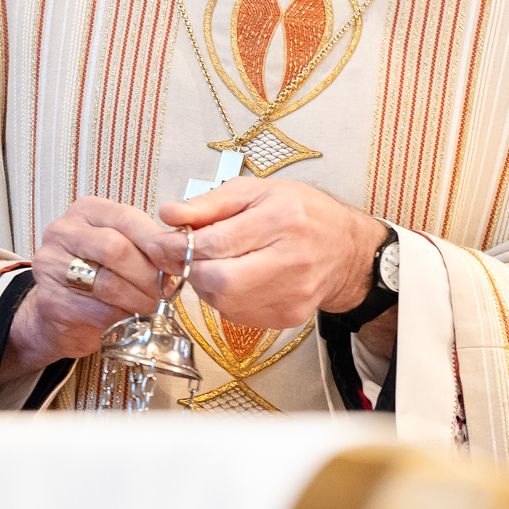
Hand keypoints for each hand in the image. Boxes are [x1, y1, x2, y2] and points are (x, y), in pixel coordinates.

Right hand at [3, 197, 173, 382]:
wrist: (57, 314)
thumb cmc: (96, 276)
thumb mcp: (120, 250)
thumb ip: (145, 246)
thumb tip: (179, 256)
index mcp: (87, 211)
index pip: (127, 218)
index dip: (156, 242)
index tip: (176, 262)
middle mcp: (63, 232)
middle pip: (116, 248)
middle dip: (147, 275)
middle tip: (164, 292)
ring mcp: (51, 265)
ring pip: (107, 282)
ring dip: (137, 299)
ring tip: (150, 306)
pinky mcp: (50, 300)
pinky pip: (96, 310)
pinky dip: (119, 317)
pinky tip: (127, 318)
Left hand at [152, 178, 386, 329]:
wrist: (347, 250)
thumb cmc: (302, 213)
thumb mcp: (257, 191)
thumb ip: (210, 204)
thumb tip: (169, 215)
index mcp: (281, 220)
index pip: (218, 242)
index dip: (181, 246)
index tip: (161, 242)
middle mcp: (290, 260)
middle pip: (220, 280)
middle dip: (191, 269)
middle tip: (181, 256)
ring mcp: (291, 294)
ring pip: (225, 302)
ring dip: (205, 285)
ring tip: (211, 264)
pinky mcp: (288, 316)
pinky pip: (238, 315)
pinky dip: (224, 298)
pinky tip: (233, 279)